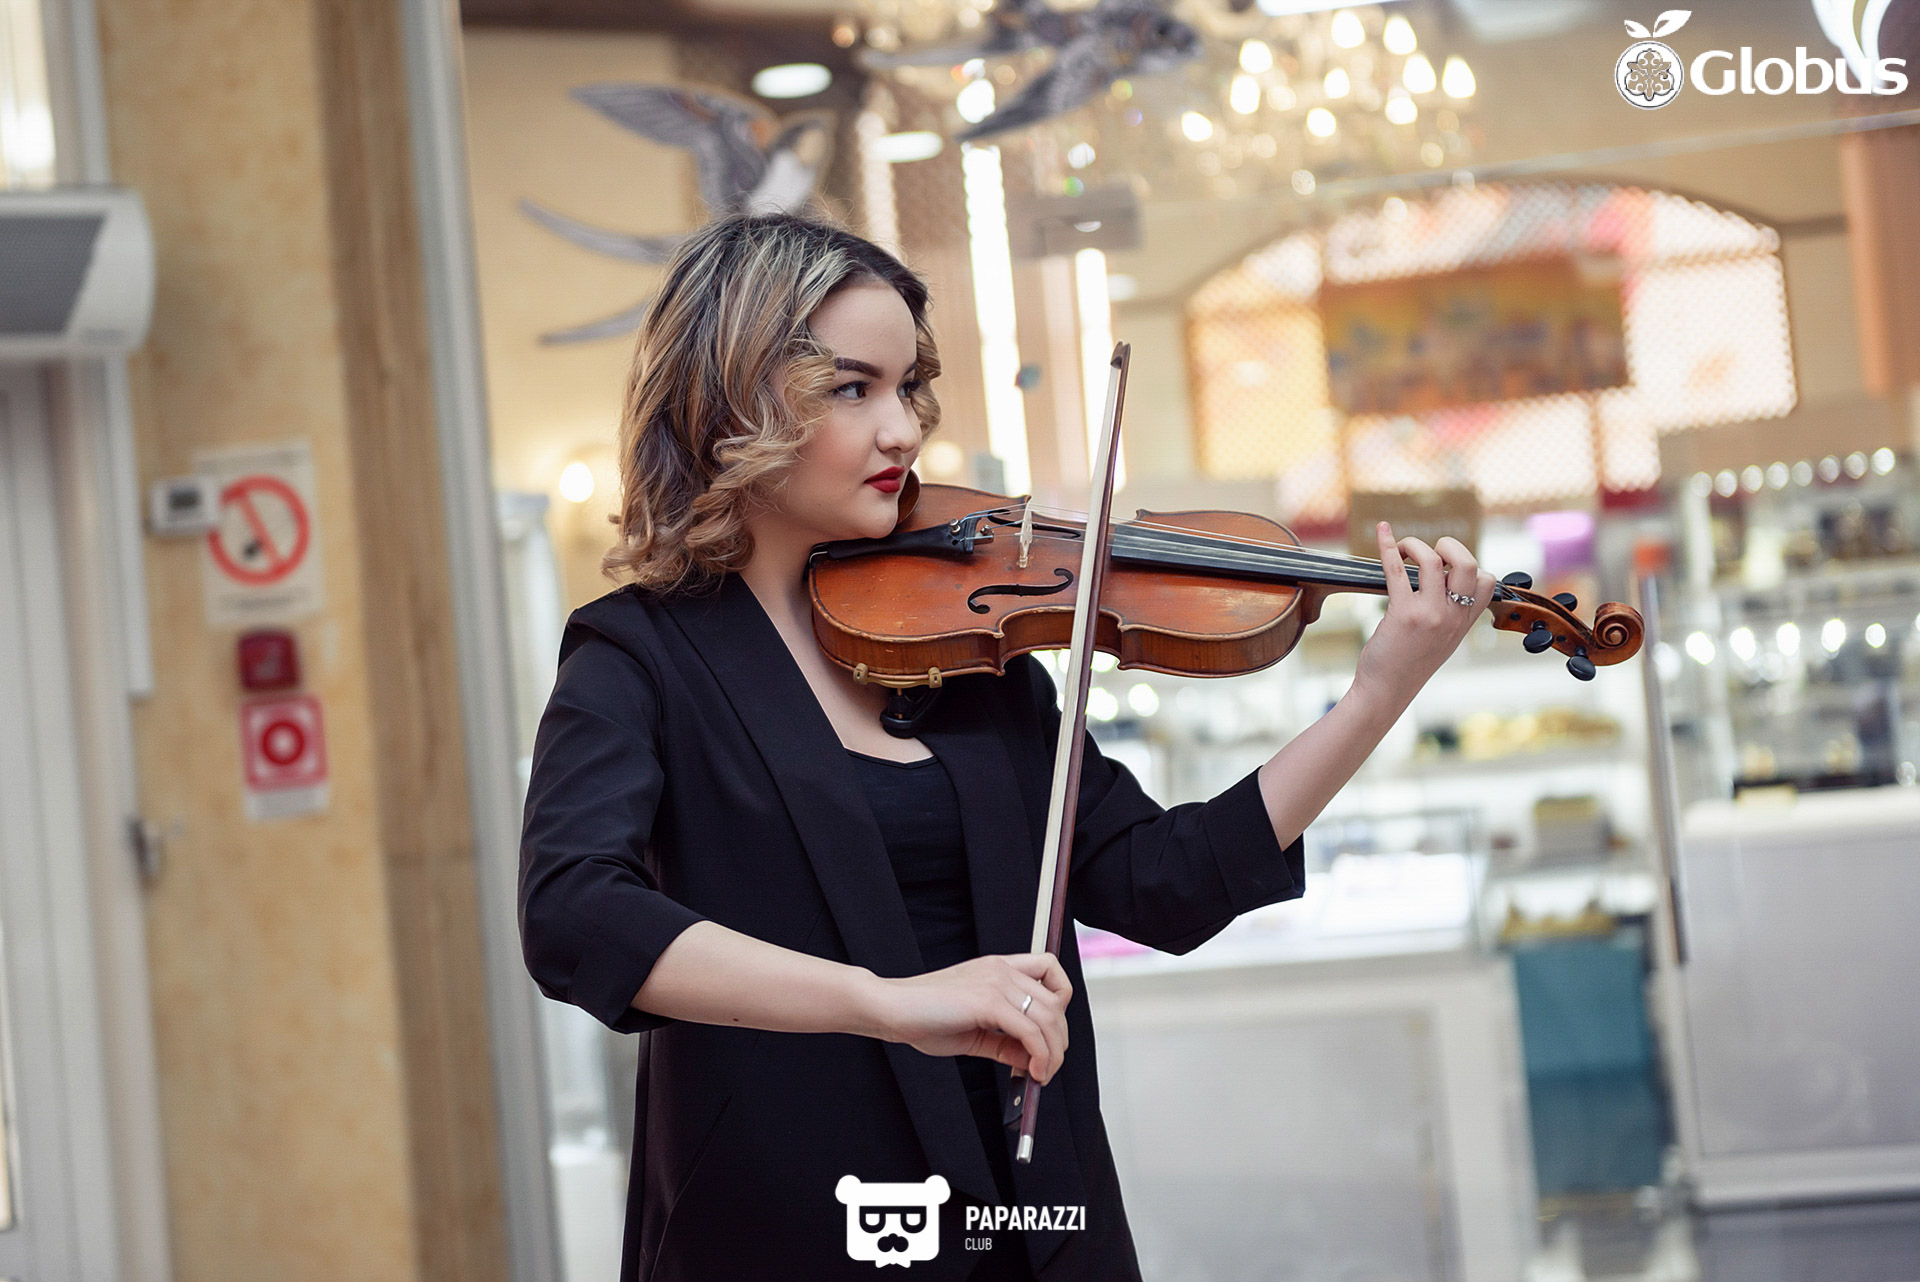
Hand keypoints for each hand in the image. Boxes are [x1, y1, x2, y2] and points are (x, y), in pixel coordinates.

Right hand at [868, 952, 1072, 1083]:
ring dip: (1053, 1053)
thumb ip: (1005, 1041)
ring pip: (1049, 1018)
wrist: (891, 1009)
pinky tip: (1032, 1073)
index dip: (1060, 1000)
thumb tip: (1033, 1059)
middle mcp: (1002, 969)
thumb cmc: (924, 1018)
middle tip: (1049, 1066)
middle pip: (1056, 1000)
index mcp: (998, 968)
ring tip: (1042, 1074)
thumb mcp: (974, 1031)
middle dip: (1059, 1039)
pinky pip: (1031, 1032)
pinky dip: (1040, 1056)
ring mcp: (996, 982)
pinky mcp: (989, 1001)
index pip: (1050, 969)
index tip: (1051, 1031)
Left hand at [1352, 522, 1496, 710]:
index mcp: (1464, 622)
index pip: (1486, 581)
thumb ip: (1447, 615)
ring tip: (1404, 548)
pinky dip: (1389, 545)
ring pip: (1432, 560)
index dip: (1470, 566)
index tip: (1447, 568)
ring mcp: (1430, 614)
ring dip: (1415, 545)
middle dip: (1449, 545)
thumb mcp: (1440, 642)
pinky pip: (1396, 569)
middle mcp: (1453, 616)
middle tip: (1430, 551)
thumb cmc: (1406, 666)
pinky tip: (1382, 532)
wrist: (1386, 692)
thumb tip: (1438, 584)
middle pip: (1468, 563)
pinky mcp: (1404, 614)